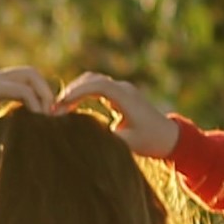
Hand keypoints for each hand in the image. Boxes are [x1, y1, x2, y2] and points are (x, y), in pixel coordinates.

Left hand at [0, 64, 64, 135]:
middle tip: (49, 112)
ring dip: (37, 89)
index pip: (25, 90)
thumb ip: (4, 126)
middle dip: (44, 91)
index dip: (38, 106)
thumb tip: (27, 129)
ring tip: (43, 110)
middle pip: (30, 74)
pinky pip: (16, 80)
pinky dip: (28, 89)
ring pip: (25, 74)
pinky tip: (30, 108)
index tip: (43, 122)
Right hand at [57, 72, 182, 158]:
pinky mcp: (119, 96)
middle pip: (92, 79)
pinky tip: (71, 108)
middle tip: (54, 108)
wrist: (169, 137)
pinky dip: (82, 94)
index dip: (77, 92)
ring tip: (60, 108)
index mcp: (126, 97)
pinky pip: (97, 88)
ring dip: (76, 91)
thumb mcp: (128, 145)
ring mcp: (122, 90)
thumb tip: (82, 141)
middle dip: (72, 90)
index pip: (97, 85)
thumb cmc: (151, 141)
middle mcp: (123, 89)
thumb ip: (106, 141)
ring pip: (93, 81)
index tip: (60, 104)